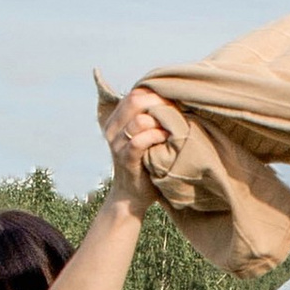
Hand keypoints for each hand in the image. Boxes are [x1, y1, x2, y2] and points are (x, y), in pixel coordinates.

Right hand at [104, 84, 176, 215]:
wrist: (132, 196)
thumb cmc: (145, 164)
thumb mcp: (143, 137)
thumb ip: (149, 119)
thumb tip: (172, 100)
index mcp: (116, 119)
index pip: (134, 93)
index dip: (156, 93)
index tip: (174, 101)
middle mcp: (112, 129)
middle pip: (135, 100)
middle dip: (160, 103)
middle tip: (177, 112)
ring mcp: (116, 144)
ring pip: (139, 120)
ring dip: (161, 122)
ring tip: (173, 129)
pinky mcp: (125, 159)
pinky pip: (139, 141)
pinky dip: (156, 137)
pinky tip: (167, 139)